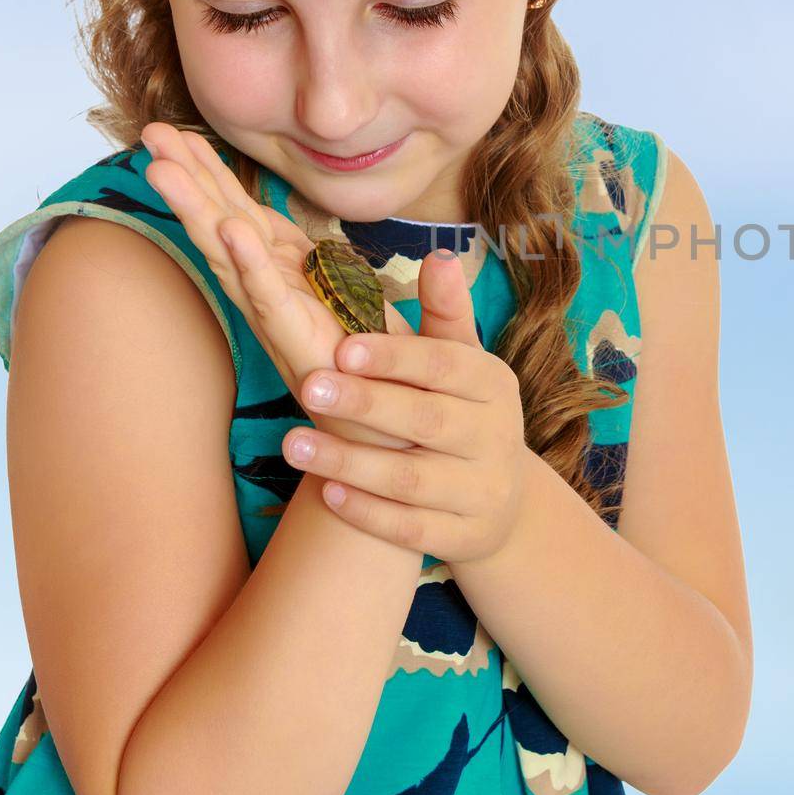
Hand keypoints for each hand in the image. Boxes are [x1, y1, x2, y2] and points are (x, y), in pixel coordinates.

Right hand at [138, 121, 412, 451]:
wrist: (399, 431)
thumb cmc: (395, 377)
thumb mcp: (424, 322)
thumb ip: (424, 286)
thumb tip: (439, 256)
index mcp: (293, 275)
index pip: (245, 215)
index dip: (213, 175)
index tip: (180, 134)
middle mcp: (277, 292)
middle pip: (222, 225)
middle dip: (187, 179)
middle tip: (149, 133)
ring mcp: (282, 316)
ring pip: (231, 255)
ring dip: (198, 211)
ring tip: (164, 170)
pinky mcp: (298, 340)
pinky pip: (269, 297)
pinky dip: (249, 264)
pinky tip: (230, 229)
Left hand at [280, 249, 530, 562]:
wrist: (501, 502)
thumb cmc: (463, 413)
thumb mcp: (463, 362)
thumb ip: (445, 313)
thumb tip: (438, 255)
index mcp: (493, 385)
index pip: (444, 366)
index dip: (394, 357)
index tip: (341, 347)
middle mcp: (496, 437)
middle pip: (427, 420)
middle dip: (365, 404)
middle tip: (306, 386)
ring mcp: (483, 492)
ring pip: (412, 479)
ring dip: (351, 461)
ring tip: (292, 443)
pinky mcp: (464, 539)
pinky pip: (411, 529)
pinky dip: (369, 513)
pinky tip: (326, 493)